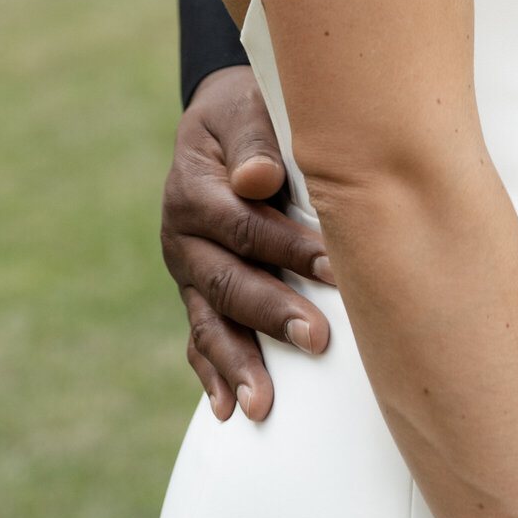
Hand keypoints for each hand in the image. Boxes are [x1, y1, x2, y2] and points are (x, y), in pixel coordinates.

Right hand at [160, 66, 335, 422]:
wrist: (221, 120)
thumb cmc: (249, 111)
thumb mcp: (246, 107)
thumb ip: (253, 139)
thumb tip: (256, 178)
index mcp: (195, 189)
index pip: (244, 226)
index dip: (289, 248)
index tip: (335, 268)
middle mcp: (182, 235)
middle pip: (226, 281)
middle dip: (272, 313)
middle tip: (317, 338)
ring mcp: (186, 269)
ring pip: (208, 321)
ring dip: (236, 363)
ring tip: (262, 403)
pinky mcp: (195, 291)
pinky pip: (198, 335)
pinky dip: (210, 373)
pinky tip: (227, 410)